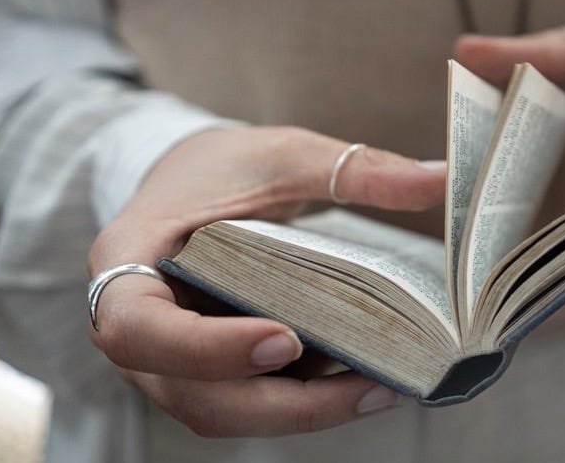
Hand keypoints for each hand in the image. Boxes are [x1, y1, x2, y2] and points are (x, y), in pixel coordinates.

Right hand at [87, 126, 444, 435]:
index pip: (138, 330)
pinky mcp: (208, 372)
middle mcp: (137, 330)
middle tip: (371, 384)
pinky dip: (305, 401)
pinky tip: (366, 382)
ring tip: (385, 387)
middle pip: (195, 396)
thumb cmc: (222, 166)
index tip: (284, 339)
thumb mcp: (281, 153)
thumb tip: (439, 180)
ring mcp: (170, 360)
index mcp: (125, 266)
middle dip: (286, 404)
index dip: (206, 349)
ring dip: (305, 412)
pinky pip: (250, 401)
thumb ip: (350, 167)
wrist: (192, 182)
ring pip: (226, 412)